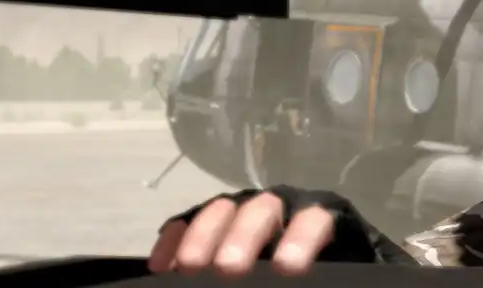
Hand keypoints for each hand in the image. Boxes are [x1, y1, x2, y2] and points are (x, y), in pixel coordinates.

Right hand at [148, 190, 334, 277]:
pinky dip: (175, 238)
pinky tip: (162, 264)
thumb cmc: (311, 268)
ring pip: (224, 209)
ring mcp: (243, 209)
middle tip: (228, 268)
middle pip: (264, 208)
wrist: (291, 261)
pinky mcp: (213, 221)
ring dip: (204, 235)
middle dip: (244, 236)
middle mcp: (281, 207)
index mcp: (319, 222)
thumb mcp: (320, 268)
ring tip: (189, 267)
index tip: (287, 267)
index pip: (316, 219)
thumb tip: (280, 273)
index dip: (302, 238)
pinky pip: (190, 220)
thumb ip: (316, 276)